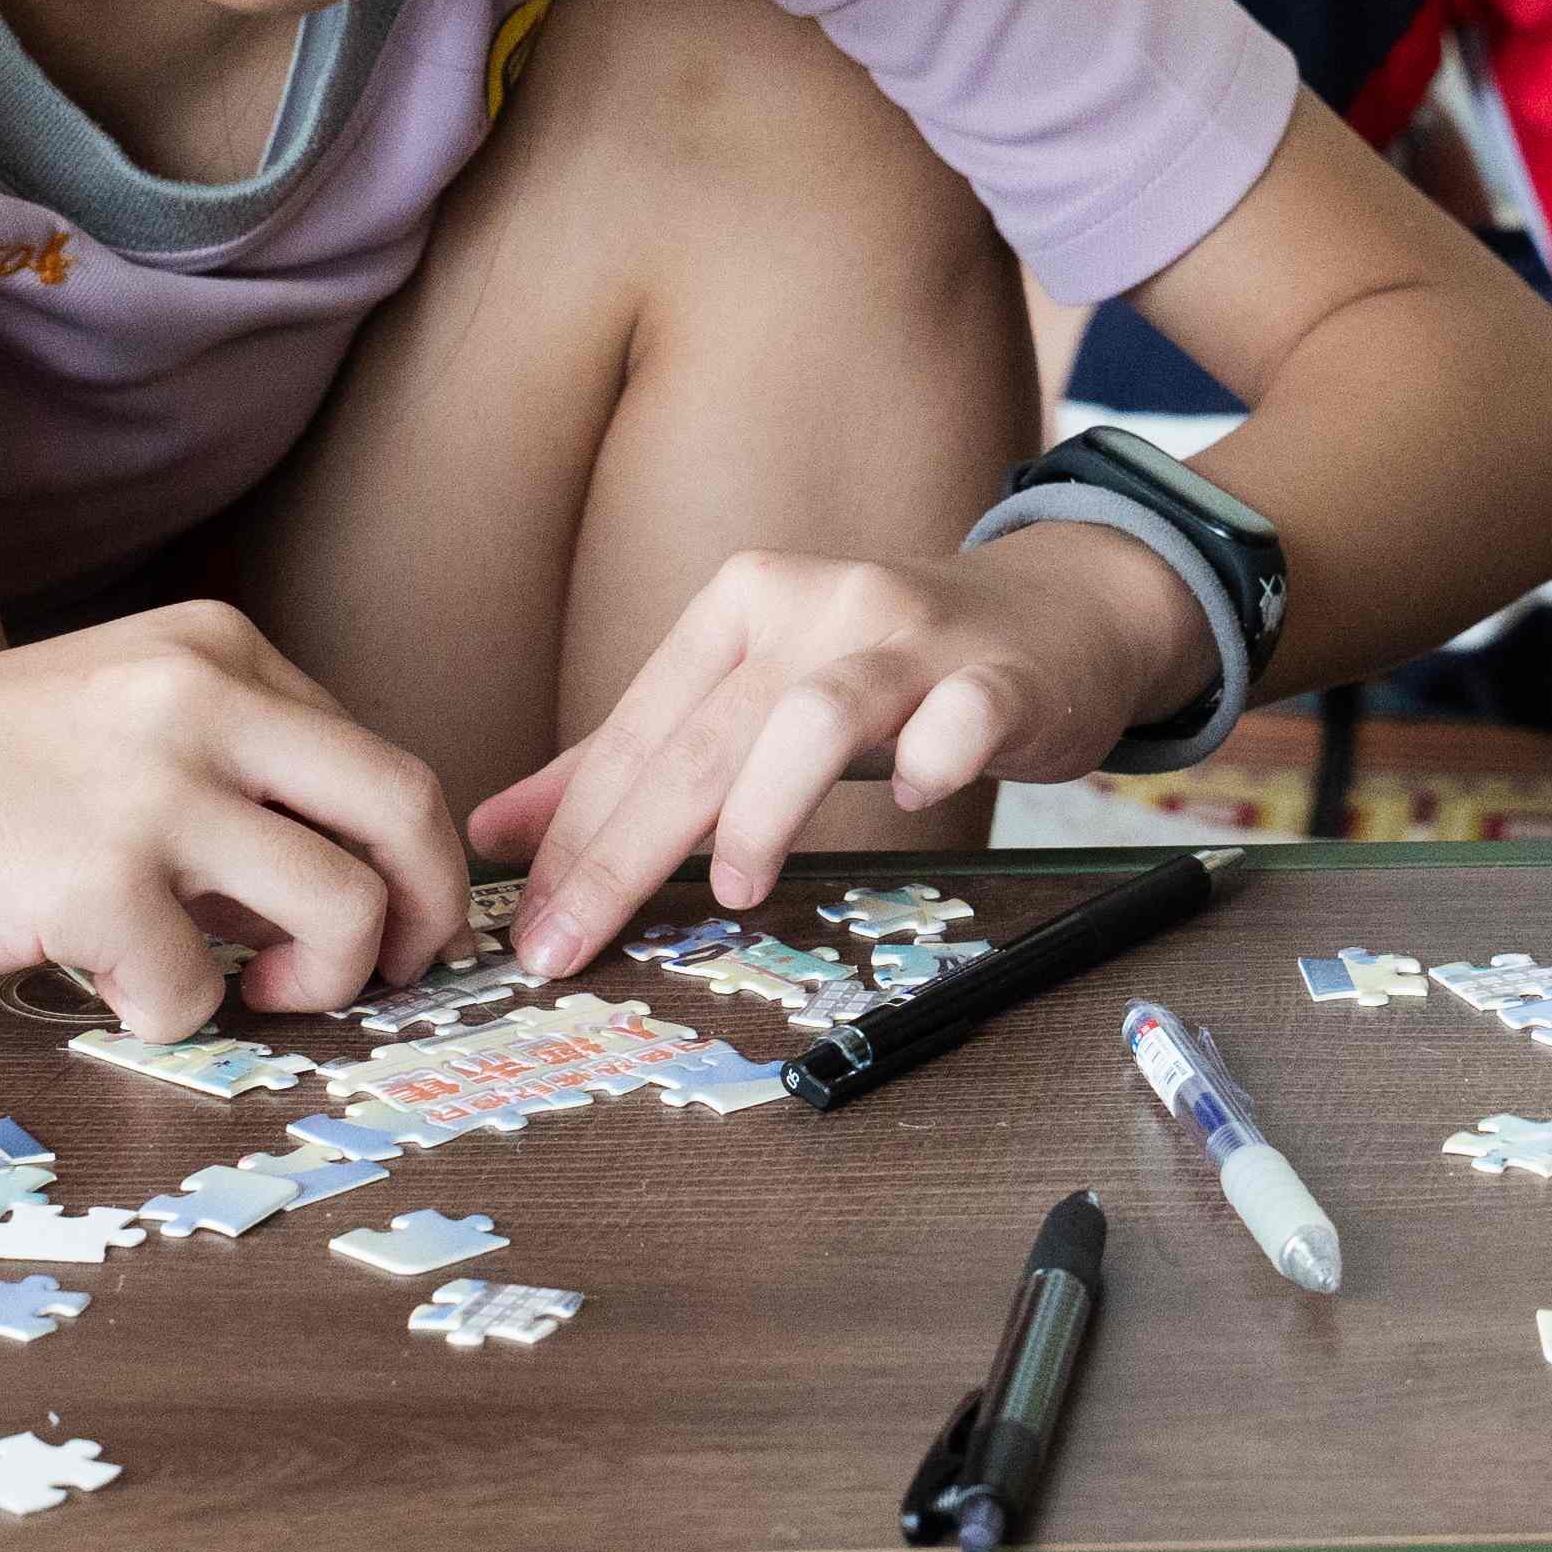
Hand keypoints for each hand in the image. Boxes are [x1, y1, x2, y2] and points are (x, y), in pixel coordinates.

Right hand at [0, 604, 465, 1039]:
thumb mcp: (113, 715)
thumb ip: (229, 774)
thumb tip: (345, 886)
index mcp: (215, 648)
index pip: (376, 758)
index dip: (406, 857)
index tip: (393, 916)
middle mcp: (202, 698)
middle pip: (404, 812)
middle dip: (429, 914)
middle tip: (401, 974)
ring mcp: (153, 787)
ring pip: (342, 908)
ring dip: (320, 978)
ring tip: (254, 991)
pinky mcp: (95, 880)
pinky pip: (204, 986)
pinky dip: (175, 1011)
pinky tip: (114, 987)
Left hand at [479, 530, 1201, 968]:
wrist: (1056, 612)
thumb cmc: (890, 669)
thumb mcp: (751, 693)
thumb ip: (630, 760)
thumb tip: (495, 832)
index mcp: (742, 606)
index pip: (638, 729)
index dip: (574, 833)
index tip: (529, 927)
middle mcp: (817, 607)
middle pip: (701, 737)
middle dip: (622, 851)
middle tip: (570, 945)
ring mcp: (912, 638)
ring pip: (813, 716)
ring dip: (761, 809)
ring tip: (736, 890)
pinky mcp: (1001, 676)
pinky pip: (961, 716)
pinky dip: (931, 756)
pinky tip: (912, 797)